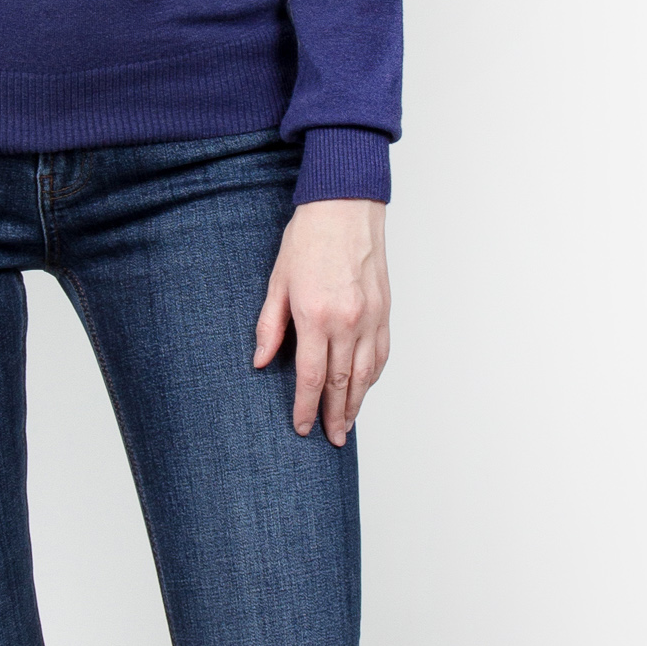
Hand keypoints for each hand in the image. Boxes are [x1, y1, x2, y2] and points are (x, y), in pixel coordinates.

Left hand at [253, 198, 390, 445]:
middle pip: (342, 383)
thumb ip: (270, 326)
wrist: (346, 206)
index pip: (312, 377)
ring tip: (348, 423)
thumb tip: (262, 362)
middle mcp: (348, 322)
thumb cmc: (308, 239)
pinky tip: (364, 387)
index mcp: (316, 316)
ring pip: (366, 373)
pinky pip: (381, 353)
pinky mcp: (385, 310)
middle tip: (332, 439)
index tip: (303, 427)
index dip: (307, 408)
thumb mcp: (278, 282)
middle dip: (336, 415)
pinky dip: (373, 376)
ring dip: (357, 402)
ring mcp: (371, 317)